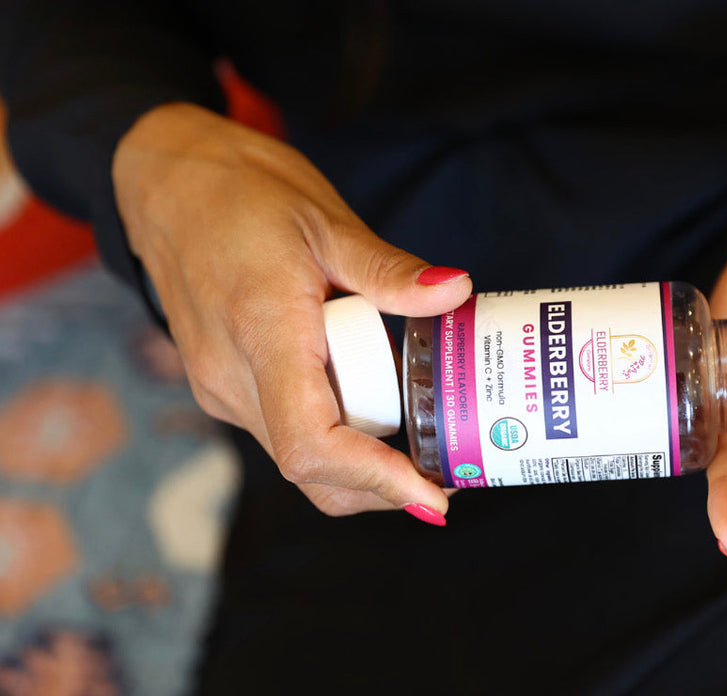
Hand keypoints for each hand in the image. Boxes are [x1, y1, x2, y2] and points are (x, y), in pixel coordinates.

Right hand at [113, 103, 470, 518]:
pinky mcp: (222, 382)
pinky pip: (283, 428)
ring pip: (297, 455)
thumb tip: (455, 292)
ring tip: (420, 438)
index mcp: (262, 331)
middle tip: (446, 469)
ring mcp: (220, 385)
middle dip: (381, 483)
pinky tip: (373, 406)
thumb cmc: (240, 191)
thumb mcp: (325, 221)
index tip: (430, 495)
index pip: (312, 443)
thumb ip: (389, 270)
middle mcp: (231, 375)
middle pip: (311, 467)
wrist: (164, 182)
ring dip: (359, 461)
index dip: (375, 480)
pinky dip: (333, 434)